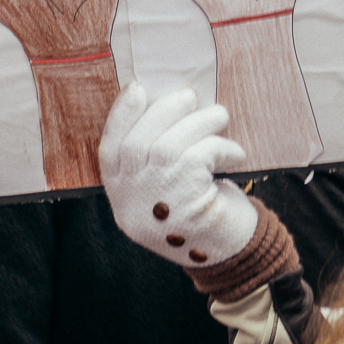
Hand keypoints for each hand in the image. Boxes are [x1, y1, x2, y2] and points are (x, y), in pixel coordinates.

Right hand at [99, 84, 257, 266]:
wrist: (232, 255)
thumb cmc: (198, 209)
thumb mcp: (166, 187)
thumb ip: (155, 156)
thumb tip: (166, 103)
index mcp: (122, 197)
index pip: (109, 151)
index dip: (120, 116)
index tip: (137, 87)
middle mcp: (132, 203)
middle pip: (137, 143)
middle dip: (164, 110)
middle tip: (190, 96)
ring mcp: (157, 205)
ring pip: (169, 145)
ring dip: (199, 122)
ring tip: (219, 116)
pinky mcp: (188, 203)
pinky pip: (200, 157)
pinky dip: (221, 147)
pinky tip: (234, 153)